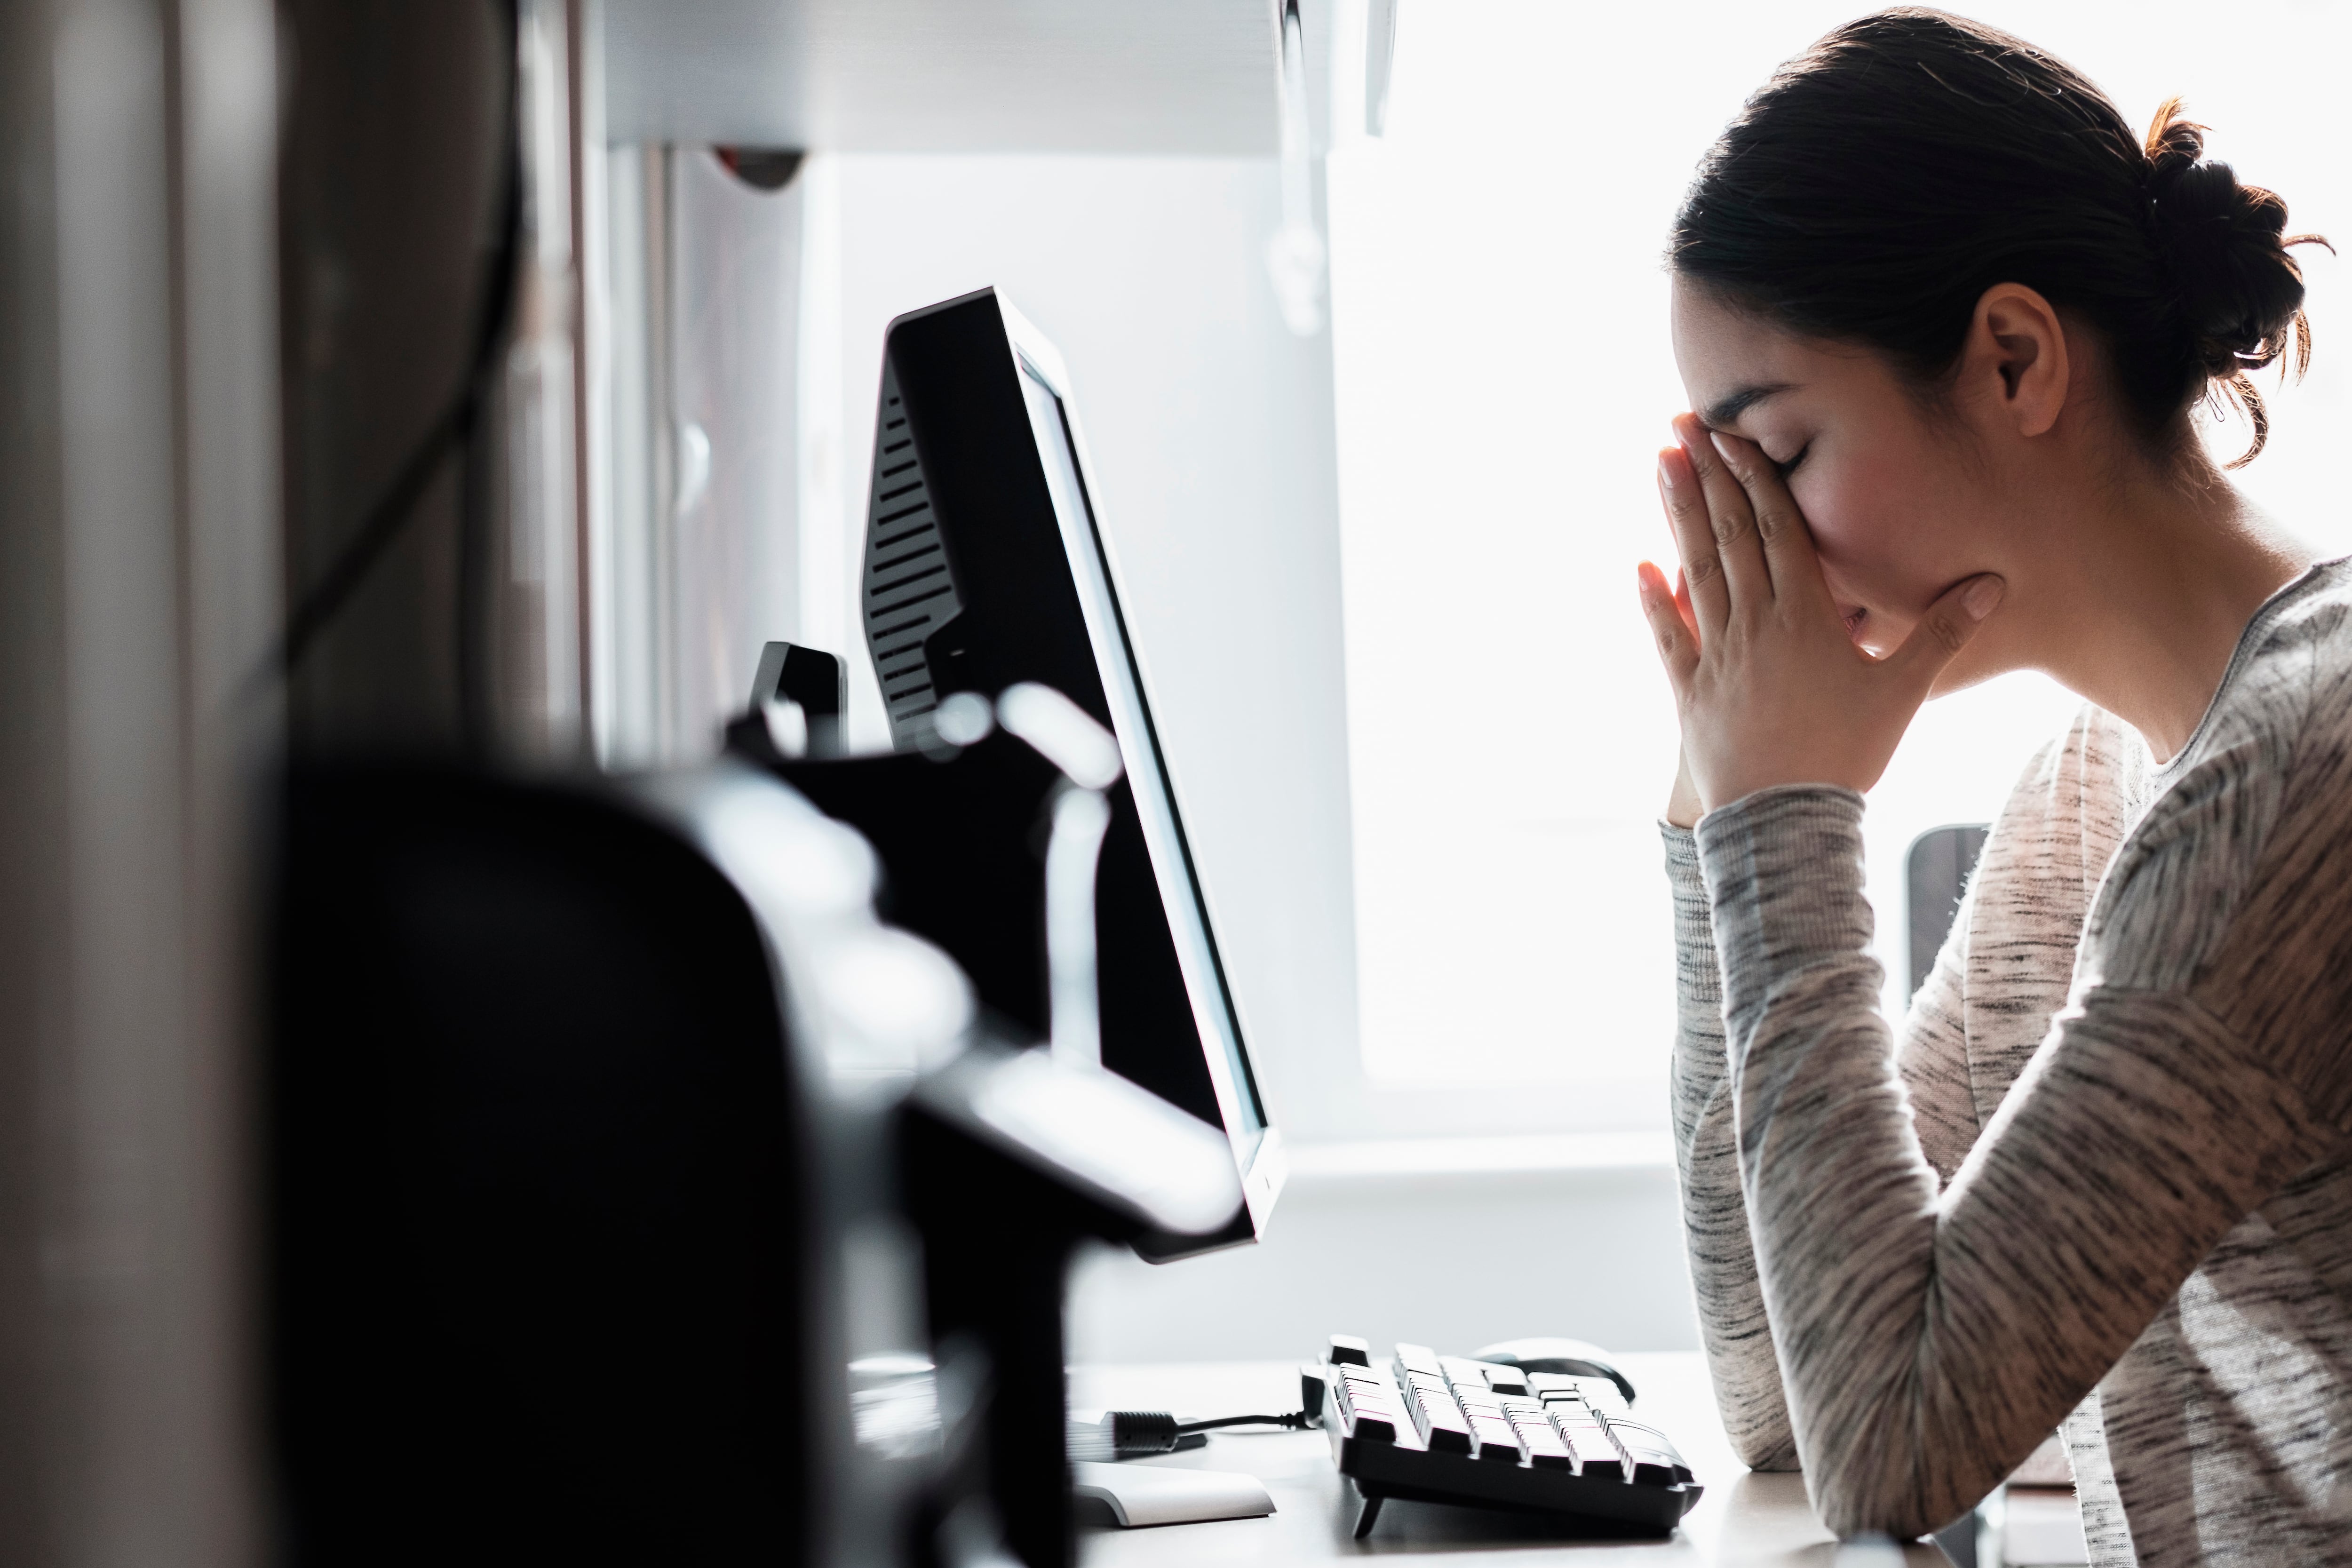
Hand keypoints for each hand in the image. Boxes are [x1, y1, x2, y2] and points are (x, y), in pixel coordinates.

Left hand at [1635, 415, 2002, 816]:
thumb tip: (1996, 583)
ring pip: (1696, 571)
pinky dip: (1653, 599)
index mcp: (1805, 617)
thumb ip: (1944, 633)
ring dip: (1677, 516)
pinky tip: (1639, 564)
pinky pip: (1667, 636)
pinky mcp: (1688, 692)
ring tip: (1662, 464)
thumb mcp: (1902, 691)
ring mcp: (1716, 656)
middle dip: (1709, 477)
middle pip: (1730, 536)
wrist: (1786, 820)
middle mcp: (1755, 625)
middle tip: (1684, 425)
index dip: (1757, 479)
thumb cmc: (1848, 754)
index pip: (1778, 531)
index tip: (1735, 435)